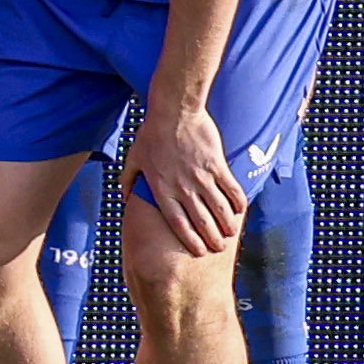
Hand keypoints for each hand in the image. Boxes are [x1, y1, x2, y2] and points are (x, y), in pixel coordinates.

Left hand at [125, 96, 244, 255]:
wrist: (173, 111)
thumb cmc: (151, 134)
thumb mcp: (134, 158)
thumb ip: (128, 180)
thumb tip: (123, 197)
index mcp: (162, 188)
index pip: (177, 223)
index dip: (190, 240)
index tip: (199, 251)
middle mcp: (182, 187)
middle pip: (201, 221)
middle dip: (212, 239)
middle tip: (219, 248)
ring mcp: (201, 177)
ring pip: (219, 209)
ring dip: (227, 225)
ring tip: (230, 234)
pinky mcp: (216, 165)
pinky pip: (231, 189)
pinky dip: (238, 202)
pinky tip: (240, 210)